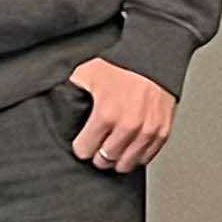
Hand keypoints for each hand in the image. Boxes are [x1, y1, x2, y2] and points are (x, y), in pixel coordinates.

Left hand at [67, 58, 175, 173]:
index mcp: (106, 114)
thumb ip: (71, 89)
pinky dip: (136, 155)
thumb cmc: (123, 63)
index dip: (81, 147)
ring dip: (117, 159)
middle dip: (97, 155)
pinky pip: (146, 158)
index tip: (83, 142)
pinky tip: (130, 146)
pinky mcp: (162, 133)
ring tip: (113, 148)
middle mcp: (128, 126)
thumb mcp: (87, 72)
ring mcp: (147, 131)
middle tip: (97, 146)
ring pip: (126, 164)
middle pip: (104, 160)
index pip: (85, 151)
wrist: (155, 57)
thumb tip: (59, 100)